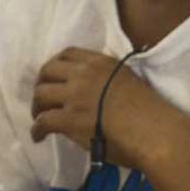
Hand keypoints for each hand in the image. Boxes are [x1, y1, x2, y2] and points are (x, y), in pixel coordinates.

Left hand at [29, 48, 189, 172]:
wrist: (152, 130)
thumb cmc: (149, 112)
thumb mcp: (128, 80)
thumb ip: (108, 79)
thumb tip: (96, 93)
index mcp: (101, 63)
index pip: (68, 53)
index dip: (55, 64)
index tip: (53, 75)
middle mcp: (84, 74)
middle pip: (48, 70)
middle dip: (40, 84)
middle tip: (42, 98)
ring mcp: (75, 95)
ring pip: (40, 94)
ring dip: (36, 106)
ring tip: (39, 117)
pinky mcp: (69, 118)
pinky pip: (43, 121)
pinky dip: (37, 129)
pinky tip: (38, 136)